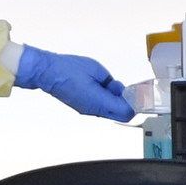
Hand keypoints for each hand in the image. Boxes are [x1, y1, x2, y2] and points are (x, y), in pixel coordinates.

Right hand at [13, 45, 135, 121]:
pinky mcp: (82, 107)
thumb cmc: (68, 68)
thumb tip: (120, 90)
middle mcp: (93, 110)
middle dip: (128, 103)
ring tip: (112, 84)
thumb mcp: (97, 70)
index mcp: (98, 101)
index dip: (135, 103)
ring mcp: (87, 110)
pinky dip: (108, 100)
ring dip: (118, 101)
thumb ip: (112, 83)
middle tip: (129, 89)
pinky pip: (102, 108)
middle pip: (120, 116)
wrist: (47, 72)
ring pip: (111, 112)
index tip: (138, 93)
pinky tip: (103, 87)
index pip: (126, 111)